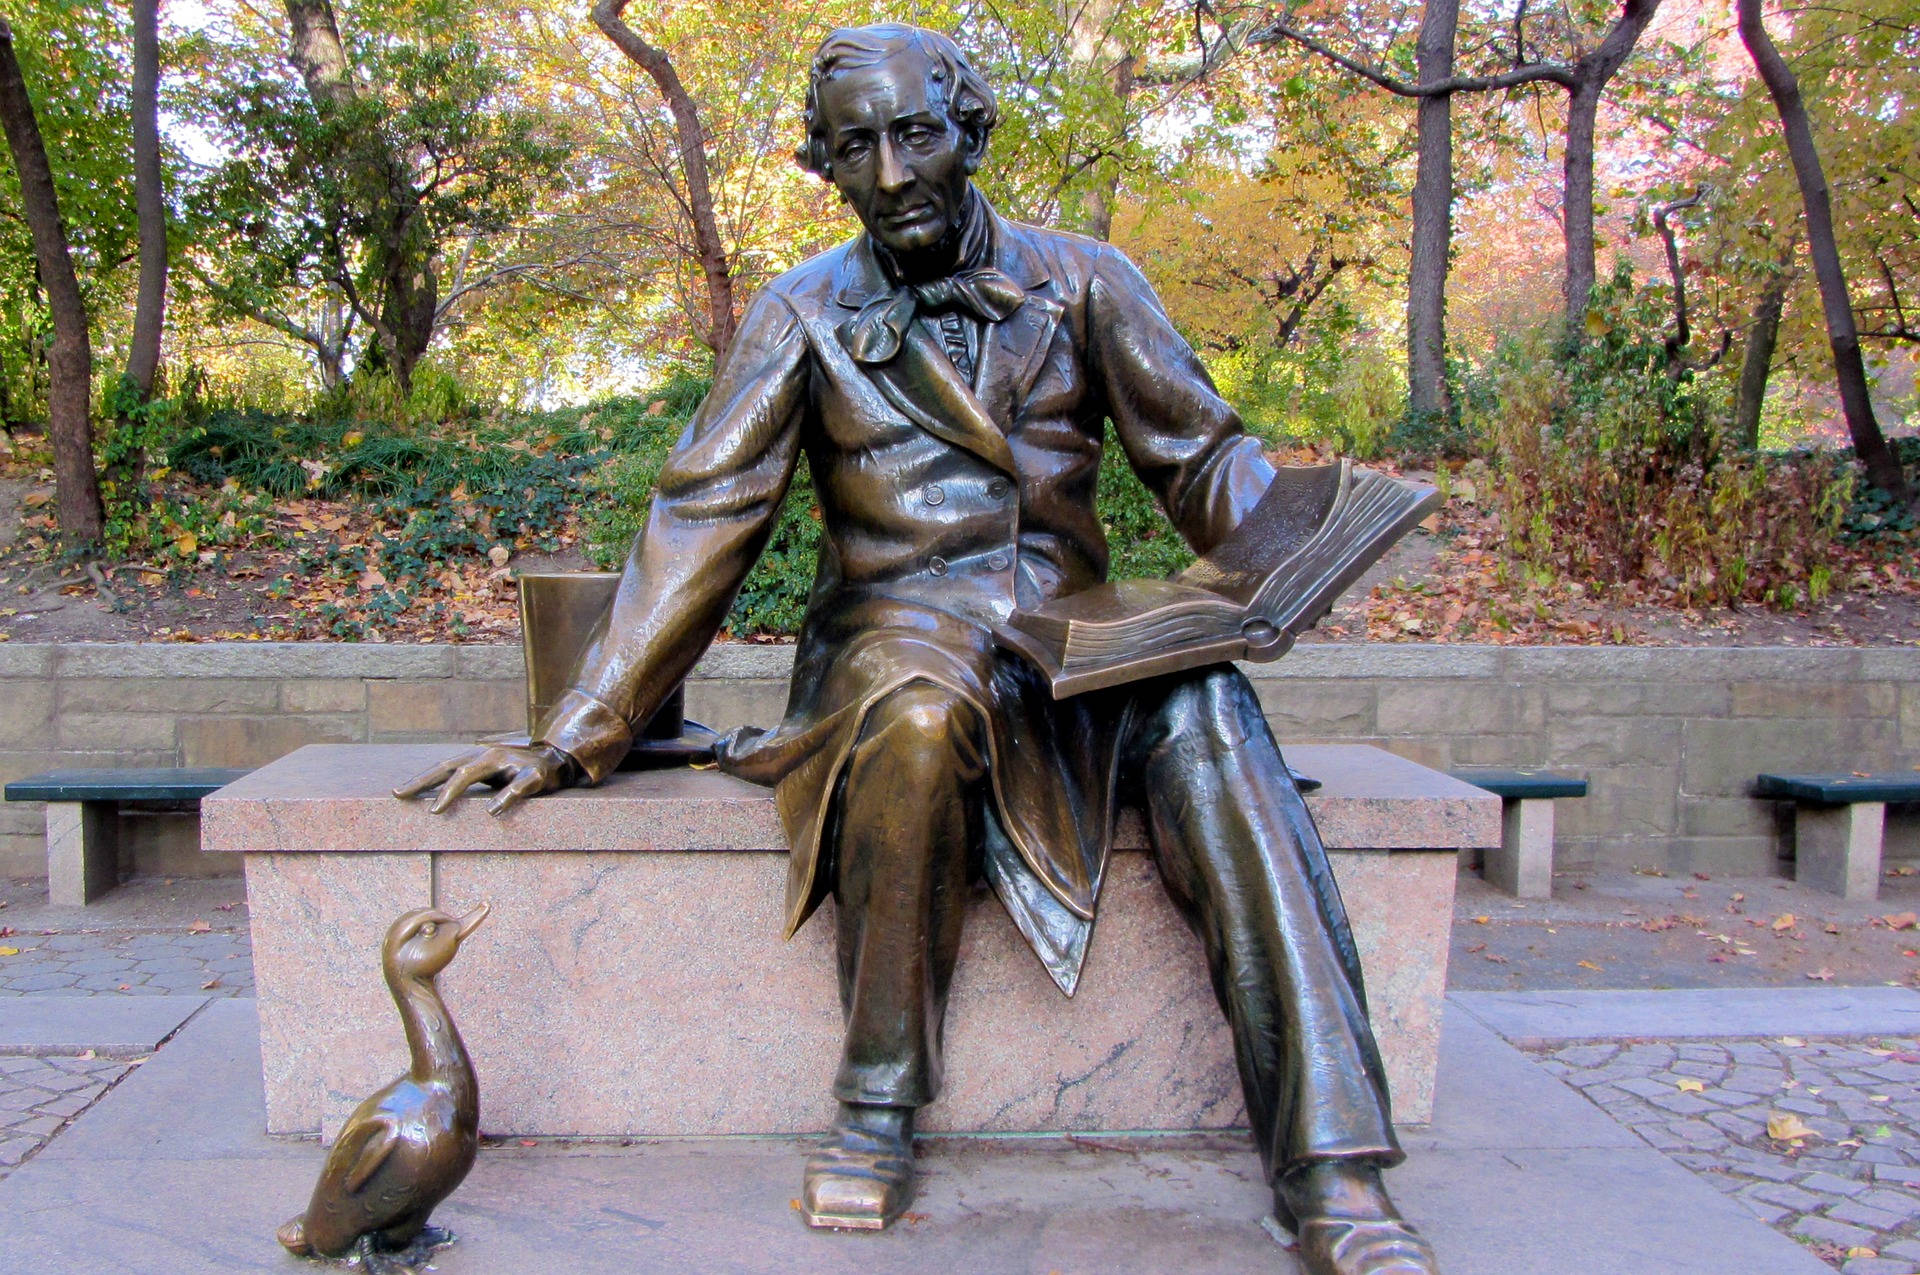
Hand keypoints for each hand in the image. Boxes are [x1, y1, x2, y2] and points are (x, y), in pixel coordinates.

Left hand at [392, 744, 570, 816]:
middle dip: (427, 783)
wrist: (559, 762)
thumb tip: (436, 802)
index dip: (420, 779)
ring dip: (453, 790)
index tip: (397, 794)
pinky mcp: (534, 775)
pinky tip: (493, 811)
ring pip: (475, 772)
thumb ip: (469, 784)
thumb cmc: (518, 772)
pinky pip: (519, 786)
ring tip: (437, 809)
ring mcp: (511, 763)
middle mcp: (490, 756)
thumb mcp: (491, 776)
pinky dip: (505, 798)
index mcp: (478, 758)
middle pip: (453, 767)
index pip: (443, 767)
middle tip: (405, 799)